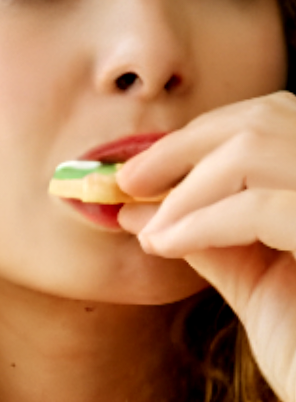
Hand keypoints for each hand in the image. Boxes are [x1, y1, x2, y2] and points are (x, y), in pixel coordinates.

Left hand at [116, 92, 295, 401]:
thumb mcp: (257, 284)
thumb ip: (210, 236)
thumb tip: (138, 205)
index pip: (273, 120)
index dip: (202, 137)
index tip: (139, 170)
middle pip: (267, 117)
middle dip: (185, 145)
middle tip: (128, 182)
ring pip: (257, 148)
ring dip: (186, 186)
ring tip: (151, 230)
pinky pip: (261, 206)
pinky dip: (200, 221)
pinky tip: (167, 245)